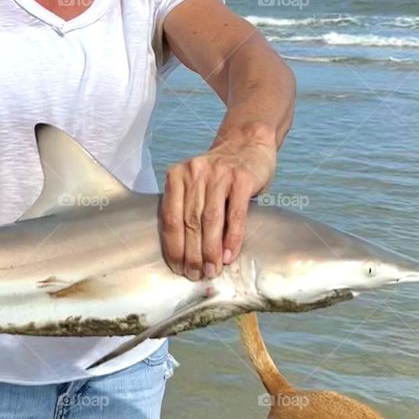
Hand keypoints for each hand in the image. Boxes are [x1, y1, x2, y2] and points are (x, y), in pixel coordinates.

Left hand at [160, 136, 275, 279]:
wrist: (248, 143)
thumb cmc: (219, 174)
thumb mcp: (196, 184)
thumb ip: (187, 208)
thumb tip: (184, 253)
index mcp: (176, 176)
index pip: (170, 218)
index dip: (173, 246)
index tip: (177, 267)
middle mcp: (195, 173)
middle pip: (189, 222)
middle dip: (192, 254)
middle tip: (195, 275)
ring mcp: (219, 174)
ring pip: (210, 220)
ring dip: (210, 250)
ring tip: (212, 270)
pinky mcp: (242, 178)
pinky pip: (235, 215)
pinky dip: (232, 238)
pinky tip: (229, 255)